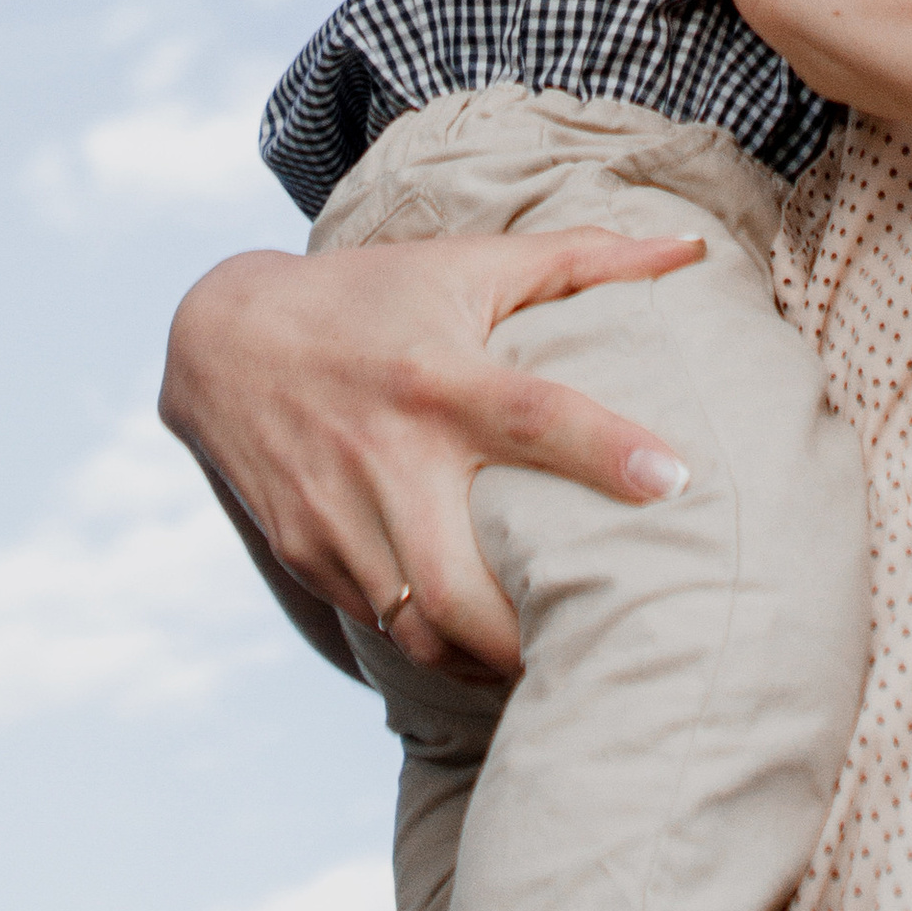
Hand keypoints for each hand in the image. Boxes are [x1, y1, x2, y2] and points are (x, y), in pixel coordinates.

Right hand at [159, 225, 703, 680]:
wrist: (224, 339)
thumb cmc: (370, 295)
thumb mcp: (466, 266)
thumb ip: (580, 260)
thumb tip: (687, 250)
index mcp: (437, 376)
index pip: (532, 416)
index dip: (605, 450)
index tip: (676, 480)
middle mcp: (386, 454)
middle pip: (459, 585)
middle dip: (532, 636)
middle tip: (607, 640)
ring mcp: (337, 516)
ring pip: (421, 630)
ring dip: (492, 659)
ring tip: (554, 660)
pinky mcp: (307, 554)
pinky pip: (383, 627)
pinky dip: (439, 646)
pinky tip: (485, 644)